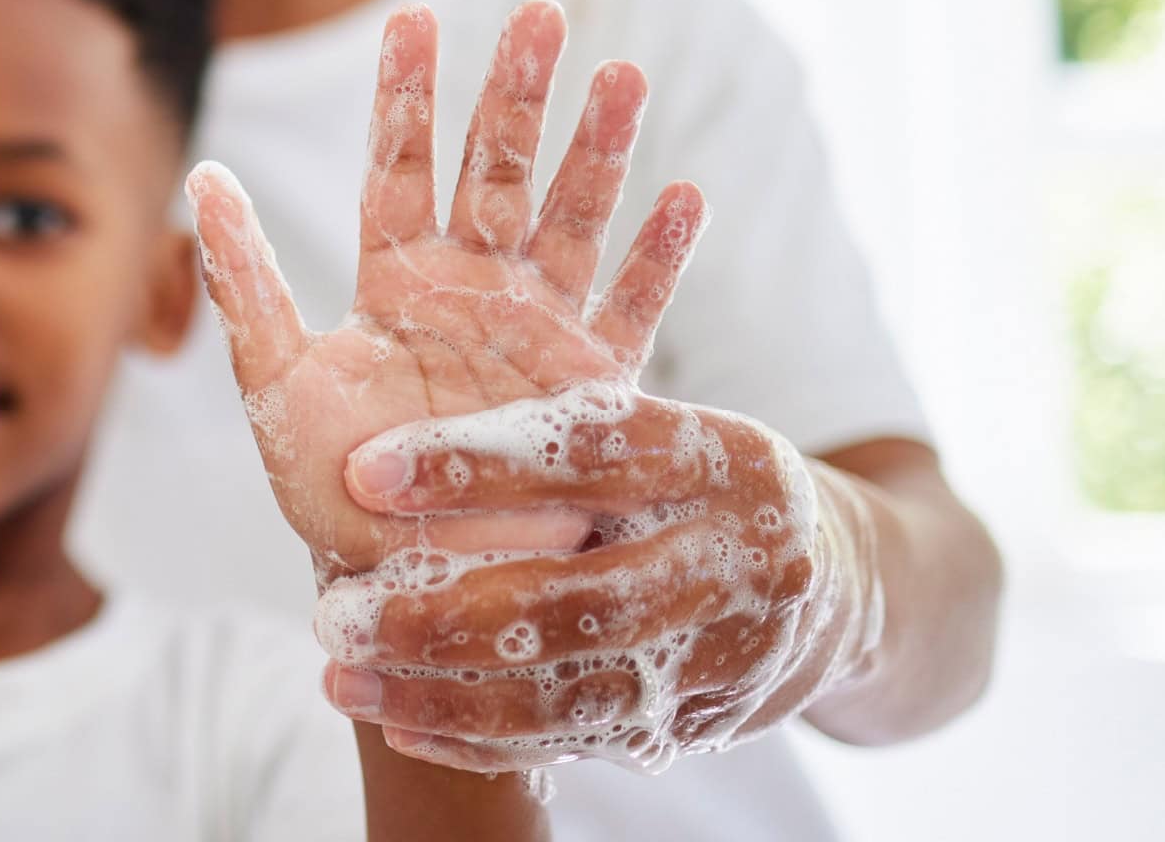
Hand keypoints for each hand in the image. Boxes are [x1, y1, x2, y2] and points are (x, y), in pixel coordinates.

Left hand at [187, 2, 707, 577]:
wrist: (408, 589)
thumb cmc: (334, 492)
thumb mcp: (274, 385)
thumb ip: (242, 284)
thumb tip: (201, 175)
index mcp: (396, 280)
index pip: (400, 165)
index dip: (407, 94)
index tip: (412, 16)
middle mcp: (472, 290)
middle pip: (497, 170)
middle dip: (517, 93)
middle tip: (538, 13)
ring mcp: (537, 332)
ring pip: (573, 220)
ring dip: (598, 150)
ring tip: (622, 74)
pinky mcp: (590, 390)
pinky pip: (634, 314)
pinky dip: (659, 260)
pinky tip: (687, 195)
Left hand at [322, 394, 883, 773]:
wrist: (829, 582)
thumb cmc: (691, 480)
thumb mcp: (655, 426)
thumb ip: (552, 430)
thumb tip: (394, 444)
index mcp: (716, 457)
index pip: (587, 453)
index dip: (473, 464)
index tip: (363, 474)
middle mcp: (732, 560)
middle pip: (575, 598)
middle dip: (440, 615)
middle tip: (335, 613)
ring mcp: (722, 656)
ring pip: (568, 689)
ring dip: (442, 693)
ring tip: (341, 676)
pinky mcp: (697, 724)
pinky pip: (576, 739)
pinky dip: (481, 737)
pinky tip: (399, 720)